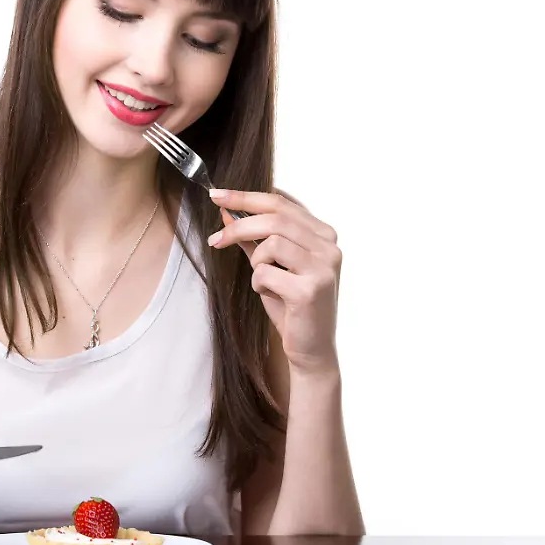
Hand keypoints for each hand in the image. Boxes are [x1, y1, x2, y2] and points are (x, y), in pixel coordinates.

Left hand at [207, 189, 341, 373]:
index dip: (246, 196)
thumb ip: (254, 238)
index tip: (216, 195)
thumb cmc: (291, 306)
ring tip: (261, 280)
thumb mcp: (271, 266)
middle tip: (215, 239)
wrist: (310, 349)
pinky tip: (270, 295)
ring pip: (271, 242)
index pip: (282, 202)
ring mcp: (324, 267)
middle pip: (275, 217)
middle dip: (238, 225)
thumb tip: (225, 210)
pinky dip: (259, 283)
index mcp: (323, 234)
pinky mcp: (311, 289)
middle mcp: (329, 246)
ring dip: (255, 262)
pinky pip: (266, 272)